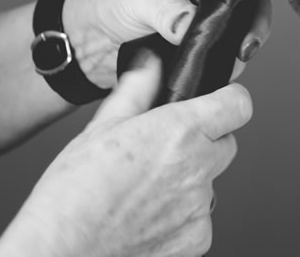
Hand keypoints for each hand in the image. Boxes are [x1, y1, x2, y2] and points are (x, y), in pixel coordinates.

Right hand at [0, 54, 252, 256]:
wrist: (61, 255)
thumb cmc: (72, 197)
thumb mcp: (100, 128)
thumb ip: (136, 89)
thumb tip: (150, 62)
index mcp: (180, 133)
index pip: (238, 104)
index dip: (227, 99)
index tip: (215, 101)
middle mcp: (197, 170)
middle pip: (225, 143)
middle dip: (203, 141)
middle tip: (163, 149)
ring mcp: (199, 210)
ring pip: (208, 184)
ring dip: (187, 181)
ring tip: (142, 189)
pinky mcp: (195, 242)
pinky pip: (198, 220)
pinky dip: (179, 217)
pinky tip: (144, 216)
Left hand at [63, 0, 271, 87]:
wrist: (91, 36)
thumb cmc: (113, 1)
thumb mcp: (142, 0)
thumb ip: (171, 13)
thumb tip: (195, 29)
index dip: (253, 1)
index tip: (249, 29)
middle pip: (249, 5)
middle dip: (250, 30)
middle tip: (242, 52)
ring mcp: (207, 13)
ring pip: (238, 31)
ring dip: (235, 50)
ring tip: (226, 66)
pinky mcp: (201, 39)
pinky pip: (222, 50)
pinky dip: (222, 62)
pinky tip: (216, 72)